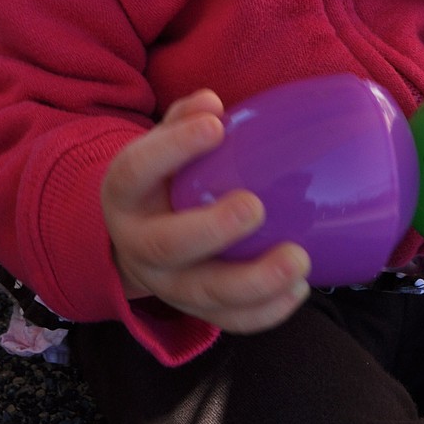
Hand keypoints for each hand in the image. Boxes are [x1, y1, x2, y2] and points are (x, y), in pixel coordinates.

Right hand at [101, 89, 311, 332]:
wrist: (138, 233)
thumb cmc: (163, 176)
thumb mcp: (161, 143)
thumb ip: (184, 118)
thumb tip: (212, 102)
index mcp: (124, 194)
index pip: (137, 171)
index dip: (173, 149)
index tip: (216, 125)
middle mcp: (137, 245)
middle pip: (167, 246)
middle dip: (212, 230)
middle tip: (254, 207)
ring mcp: (165, 284)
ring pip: (203, 295)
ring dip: (254, 282)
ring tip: (298, 260)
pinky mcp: (194, 308)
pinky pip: (228, 321)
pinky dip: (266, 312)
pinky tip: (299, 290)